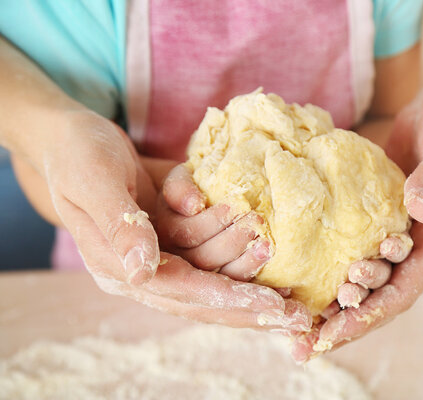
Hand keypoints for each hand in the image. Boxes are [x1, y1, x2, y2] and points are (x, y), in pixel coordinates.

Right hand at [40, 111, 308, 331]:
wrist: (73, 135)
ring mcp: (158, 253)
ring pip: (211, 275)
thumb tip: (142, 273)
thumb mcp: (94, 180)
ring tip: (282, 267)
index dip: (224, 297)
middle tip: (295, 315)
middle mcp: (141, 269)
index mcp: (115, 266)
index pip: (178, 291)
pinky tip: (269, 257)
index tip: (268, 306)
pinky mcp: (172, 235)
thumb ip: (119, 226)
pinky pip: (210, 254)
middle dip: (248, 307)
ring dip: (246, 270)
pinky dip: (238, 254)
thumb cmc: (77, 152)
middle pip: (201, 298)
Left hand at [290, 88, 422, 360]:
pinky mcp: (374, 220)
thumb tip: (419, 210)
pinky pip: (350, 250)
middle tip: (303, 340)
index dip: (371, 314)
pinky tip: (300, 279)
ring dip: (333, 303)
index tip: (336, 331)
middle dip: (343, 321)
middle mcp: (417, 247)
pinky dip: (329, 268)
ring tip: (296, 322)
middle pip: (379, 296)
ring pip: (363, 280)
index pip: (404, 290)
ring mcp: (395, 235)